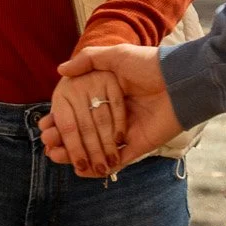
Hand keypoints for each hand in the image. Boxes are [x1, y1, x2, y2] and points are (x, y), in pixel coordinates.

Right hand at [42, 44, 180, 169]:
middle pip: (85, 133)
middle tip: (47, 143)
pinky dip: (99, 169)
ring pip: (97, 150)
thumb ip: (89, 60)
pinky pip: (116, 162)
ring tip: (56, 156)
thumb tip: (61, 69)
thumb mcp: (117, 56)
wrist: (181, 81)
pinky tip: (81, 169)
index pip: (80, 112)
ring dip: (77, 155)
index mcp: (109, 95)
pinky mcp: (138, 146)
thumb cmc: (150, 66)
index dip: (61, 120)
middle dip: (65, 140)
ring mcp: (127, 132)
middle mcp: (116, 115)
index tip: (44, 126)